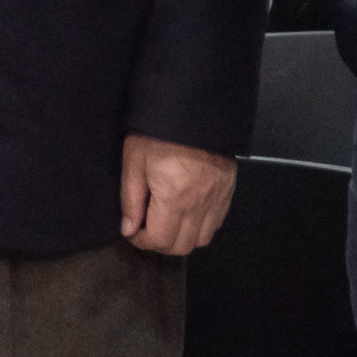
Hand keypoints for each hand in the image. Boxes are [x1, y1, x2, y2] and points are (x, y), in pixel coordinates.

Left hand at [120, 133, 236, 253]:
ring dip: (182, 238)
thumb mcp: (134, 160)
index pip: (160, 240)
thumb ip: (130, 199)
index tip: (132, 232)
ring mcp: (217, 200)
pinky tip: (186, 213)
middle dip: (160, 244)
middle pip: (182, 246)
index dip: (142, 242)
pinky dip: (200, 227)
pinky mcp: (227, 193)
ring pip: (202, 239)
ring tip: (165, 222)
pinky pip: (216, 224)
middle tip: (146, 229)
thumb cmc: (158, 132)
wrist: (195, 110)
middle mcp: (199, 205)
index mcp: (174, 198)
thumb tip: (128, 229)